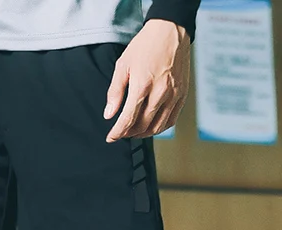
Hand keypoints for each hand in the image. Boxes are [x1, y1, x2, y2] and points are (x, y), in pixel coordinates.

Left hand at [105, 20, 190, 141]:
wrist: (170, 30)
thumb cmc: (145, 46)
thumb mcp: (123, 66)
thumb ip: (115, 92)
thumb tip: (109, 114)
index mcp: (143, 85)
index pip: (128, 119)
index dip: (117, 132)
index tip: (111, 137)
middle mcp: (161, 92)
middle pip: (142, 125)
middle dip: (128, 133)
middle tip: (121, 132)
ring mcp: (174, 94)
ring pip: (158, 126)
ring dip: (143, 134)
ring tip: (133, 132)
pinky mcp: (182, 94)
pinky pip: (171, 120)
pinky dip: (159, 127)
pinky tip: (150, 125)